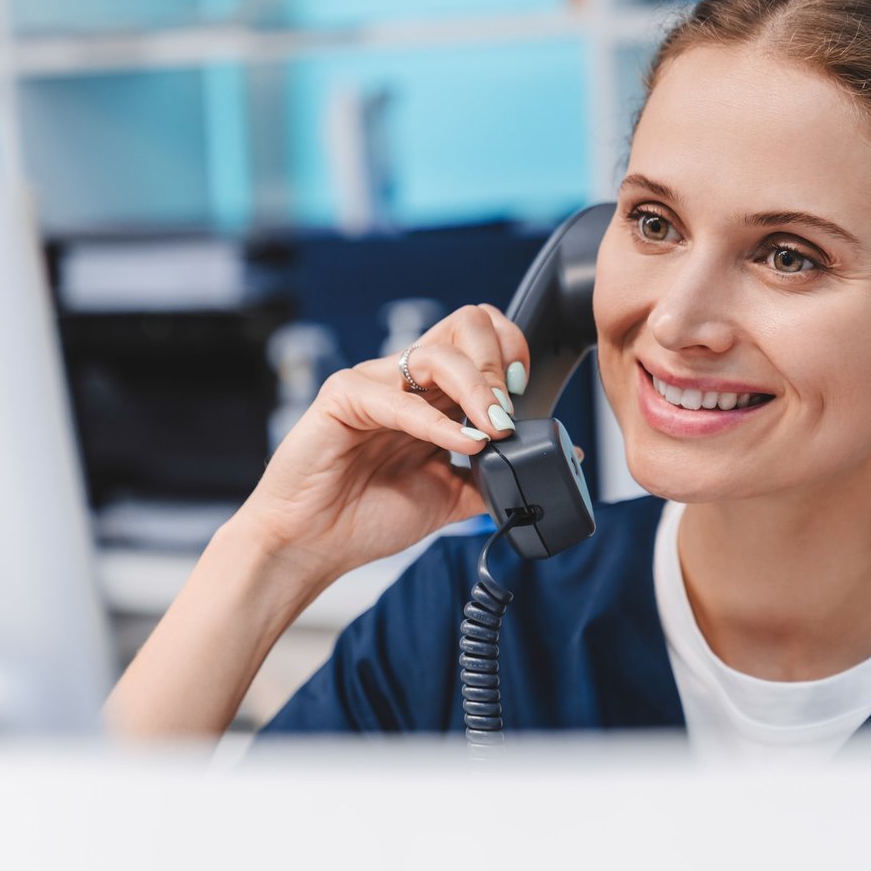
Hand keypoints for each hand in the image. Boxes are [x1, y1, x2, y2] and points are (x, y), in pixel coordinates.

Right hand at [229, 303, 529, 586]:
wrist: (313, 545)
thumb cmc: (367, 515)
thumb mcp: (450, 496)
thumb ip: (495, 474)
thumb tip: (557, 462)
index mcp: (432, 394)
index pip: (482, 337)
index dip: (511, 353)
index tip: (526, 395)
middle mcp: (406, 380)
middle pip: (466, 325)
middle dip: (499, 363)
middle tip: (508, 412)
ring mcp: (374, 382)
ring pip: (438, 353)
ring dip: (478, 388)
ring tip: (495, 428)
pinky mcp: (343, 396)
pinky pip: (399, 399)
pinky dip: (438, 423)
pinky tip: (464, 443)